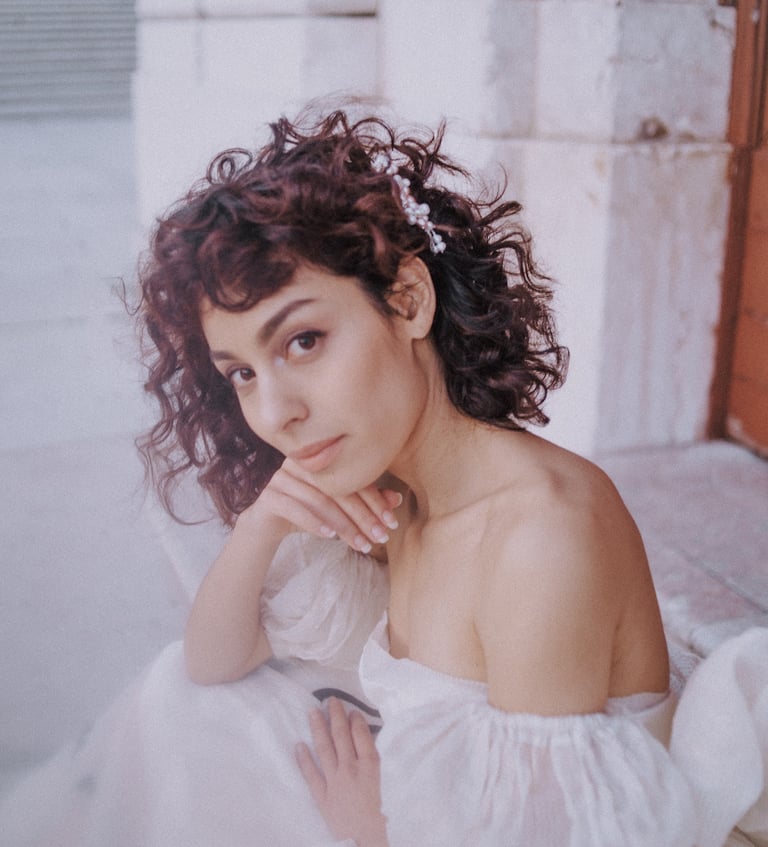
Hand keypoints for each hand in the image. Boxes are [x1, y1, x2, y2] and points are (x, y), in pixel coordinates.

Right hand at [240, 459, 402, 554]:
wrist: (267, 523)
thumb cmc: (308, 511)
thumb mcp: (337, 508)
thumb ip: (364, 500)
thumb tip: (396, 499)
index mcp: (320, 458)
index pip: (353, 477)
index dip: (376, 500)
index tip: (392, 522)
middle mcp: (300, 462)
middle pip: (338, 489)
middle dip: (363, 516)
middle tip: (381, 537)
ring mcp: (281, 477)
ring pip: (320, 501)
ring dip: (344, 526)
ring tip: (361, 544)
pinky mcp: (268, 496)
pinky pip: (295, 508)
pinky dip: (315, 523)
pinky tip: (331, 537)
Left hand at [296, 697, 388, 846]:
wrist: (369, 843)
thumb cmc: (387, 816)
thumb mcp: (391, 784)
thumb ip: (381, 762)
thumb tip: (373, 741)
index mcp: (371, 766)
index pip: (361, 735)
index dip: (355, 720)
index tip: (351, 709)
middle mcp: (351, 770)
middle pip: (341, 737)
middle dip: (335, 716)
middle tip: (330, 700)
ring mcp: (334, 783)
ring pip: (324, 750)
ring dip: (318, 729)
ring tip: (312, 713)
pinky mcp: (322, 799)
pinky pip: (310, 775)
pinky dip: (303, 760)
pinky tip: (298, 745)